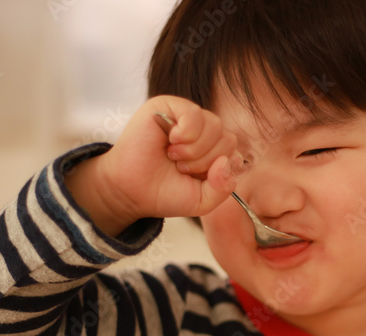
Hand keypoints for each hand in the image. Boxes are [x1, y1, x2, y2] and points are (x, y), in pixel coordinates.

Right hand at [65, 95, 240, 235]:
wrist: (131, 191)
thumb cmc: (164, 193)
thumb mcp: (202, 200)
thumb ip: (223, 187)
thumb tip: (227, 161)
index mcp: (213, 150)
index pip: (235, 153)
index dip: (219, 171)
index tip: (196, 179)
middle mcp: (203, 131)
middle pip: (228, 139)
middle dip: (205, 162)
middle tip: (180, 168)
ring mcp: (186, 117)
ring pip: (214, 126)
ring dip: (195, 150)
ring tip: (174, 157)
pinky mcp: (168, 106)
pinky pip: (194, 113)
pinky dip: (187, 133)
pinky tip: (171, 143)